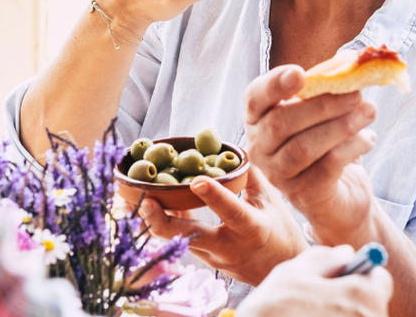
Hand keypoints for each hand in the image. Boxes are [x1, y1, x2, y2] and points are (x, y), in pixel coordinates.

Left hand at [138, 166, 307, 285]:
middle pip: (191, 237)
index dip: (214, 196)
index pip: (231, 211)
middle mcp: (229, 246)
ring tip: (137, 201)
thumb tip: (233, 149)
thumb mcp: (270, 199)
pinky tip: (151, 207)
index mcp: (252, 228)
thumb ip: (250, 174)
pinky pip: (182, 240)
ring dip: (157, 222)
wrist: (278, 267)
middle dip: (164, 222)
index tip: (196, 180)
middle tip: (145, 202)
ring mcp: (214, 257)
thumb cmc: (278, 229)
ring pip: (180, 240)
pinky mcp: (204, 260)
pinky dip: (168, 223)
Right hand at [239, 245, 392, 316]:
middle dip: (349, 302)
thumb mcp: (292, 274)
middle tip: (317, 307)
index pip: (380, 279)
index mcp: (362, 295)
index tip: (340, 282)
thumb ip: (324, 258)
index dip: (360, 276)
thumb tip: (345, 253)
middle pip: (371, 305)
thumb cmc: (272, 313)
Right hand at [244, 66, 378, 243]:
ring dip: (341, 126)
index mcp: (259, 119)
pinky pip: (326, 167)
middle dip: (322, 105)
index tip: (299, 73)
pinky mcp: (303, 194)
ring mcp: (279, 174)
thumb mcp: (323, 111)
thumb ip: (328, 87)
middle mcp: (261, 148)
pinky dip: (352, 147)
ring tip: (370, 111)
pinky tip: (369, 138)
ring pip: (303, 147)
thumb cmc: (327, 143)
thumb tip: (352, 61)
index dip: (273, 85)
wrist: (340, 195)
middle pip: (281, 123)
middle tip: (356, 93)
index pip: (255, 99)